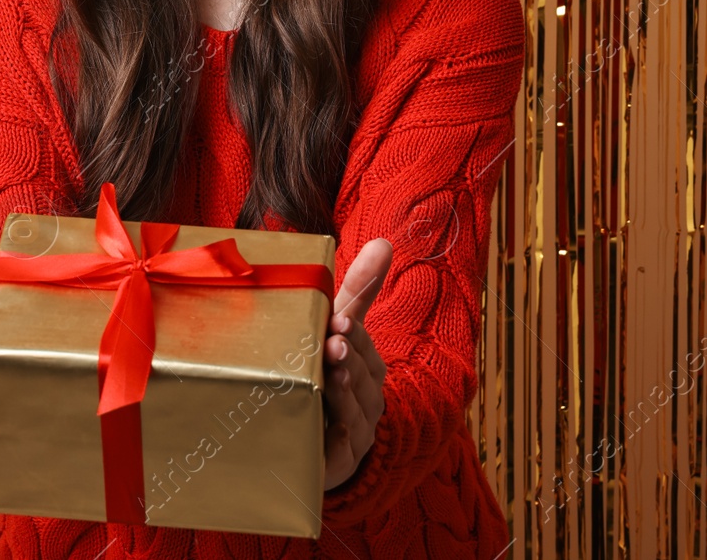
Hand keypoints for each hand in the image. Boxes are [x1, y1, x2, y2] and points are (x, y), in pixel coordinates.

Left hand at [322, 238, 392, 490]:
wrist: (321, 443)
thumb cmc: (329, 376)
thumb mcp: (339, 331)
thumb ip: (359, 292)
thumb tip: (384, 242)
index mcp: (367, 369)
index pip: (363, 348)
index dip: (354, 335)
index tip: (340, 321)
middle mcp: (366, 400)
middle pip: (362, 379)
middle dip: (349, 360)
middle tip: (332, 343)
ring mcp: (354, 435)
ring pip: (355, 414)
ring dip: (345, 395)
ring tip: (332, 377)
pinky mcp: (336, 464)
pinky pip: (341, 455)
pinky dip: (338, 445)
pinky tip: (331, 434)